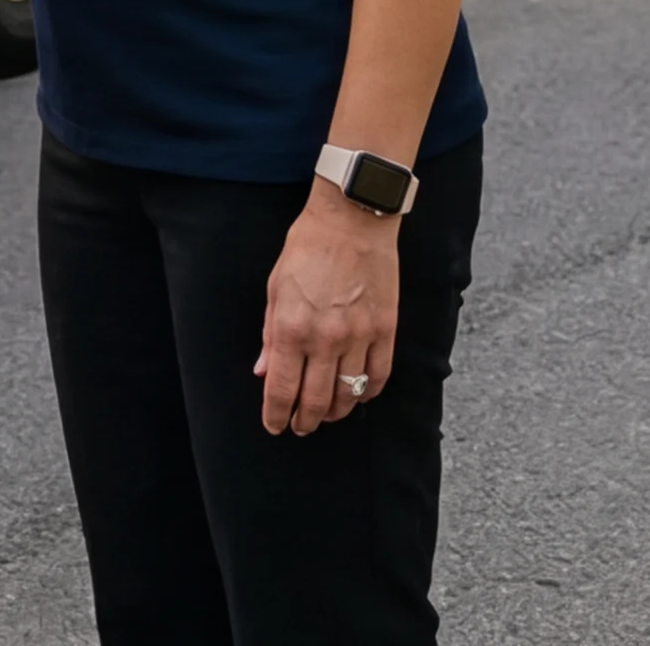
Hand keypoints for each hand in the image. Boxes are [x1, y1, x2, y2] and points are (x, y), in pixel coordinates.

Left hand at [254, 192, 400, 436]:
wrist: (352, 221)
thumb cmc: (307, 248)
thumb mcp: (275, 288)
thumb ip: (270, 334)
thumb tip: (264, 371)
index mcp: (292, 328)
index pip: (282, 388)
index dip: (276, 414)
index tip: (275, 426)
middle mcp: (326, 339)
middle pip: (315, 399)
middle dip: (305, 421)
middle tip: (300, 428)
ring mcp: (359, 336)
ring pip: (348, 393)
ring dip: (335, 411)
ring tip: (326, 415)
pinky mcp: (385, 329)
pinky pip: (378, 375)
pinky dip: (368, 392)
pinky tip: (358, 395)